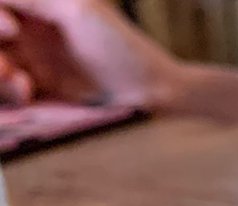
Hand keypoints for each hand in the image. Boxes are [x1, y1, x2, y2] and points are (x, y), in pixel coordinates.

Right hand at [0, 0, 179, 106]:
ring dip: (0, 77)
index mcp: (37, 7)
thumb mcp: (77, 10)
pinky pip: (11, 94)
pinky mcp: (42, 93)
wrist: (152, 90)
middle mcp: (29, 33)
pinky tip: (29, 93)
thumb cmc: (122, 45)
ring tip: (22, 85)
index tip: (12, 30)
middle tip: (10, 69)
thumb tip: (1, 2)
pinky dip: (10, 94)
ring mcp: (33, 63)